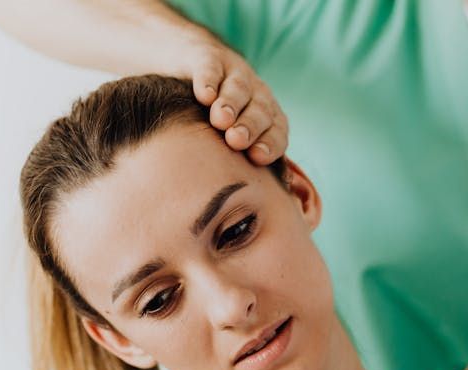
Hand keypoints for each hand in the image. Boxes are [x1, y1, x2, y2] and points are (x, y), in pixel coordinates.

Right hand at [179, 37, 288, 164]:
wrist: (189, 68)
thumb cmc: (209, 123)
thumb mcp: (225, 146)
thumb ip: (236, 171)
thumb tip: (240, 214)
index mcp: (268, 118)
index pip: (278, 132)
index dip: (270, 143)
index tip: (258, 157)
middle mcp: (256, 95)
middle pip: (261, 110)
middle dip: (250, 125)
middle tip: (236, 140)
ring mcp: (235, 74)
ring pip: (240, 88)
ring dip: (231, 103)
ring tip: (220, 118)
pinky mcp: (209, 58)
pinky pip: (212, 68)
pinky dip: (209, 80)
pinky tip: (203, 94)